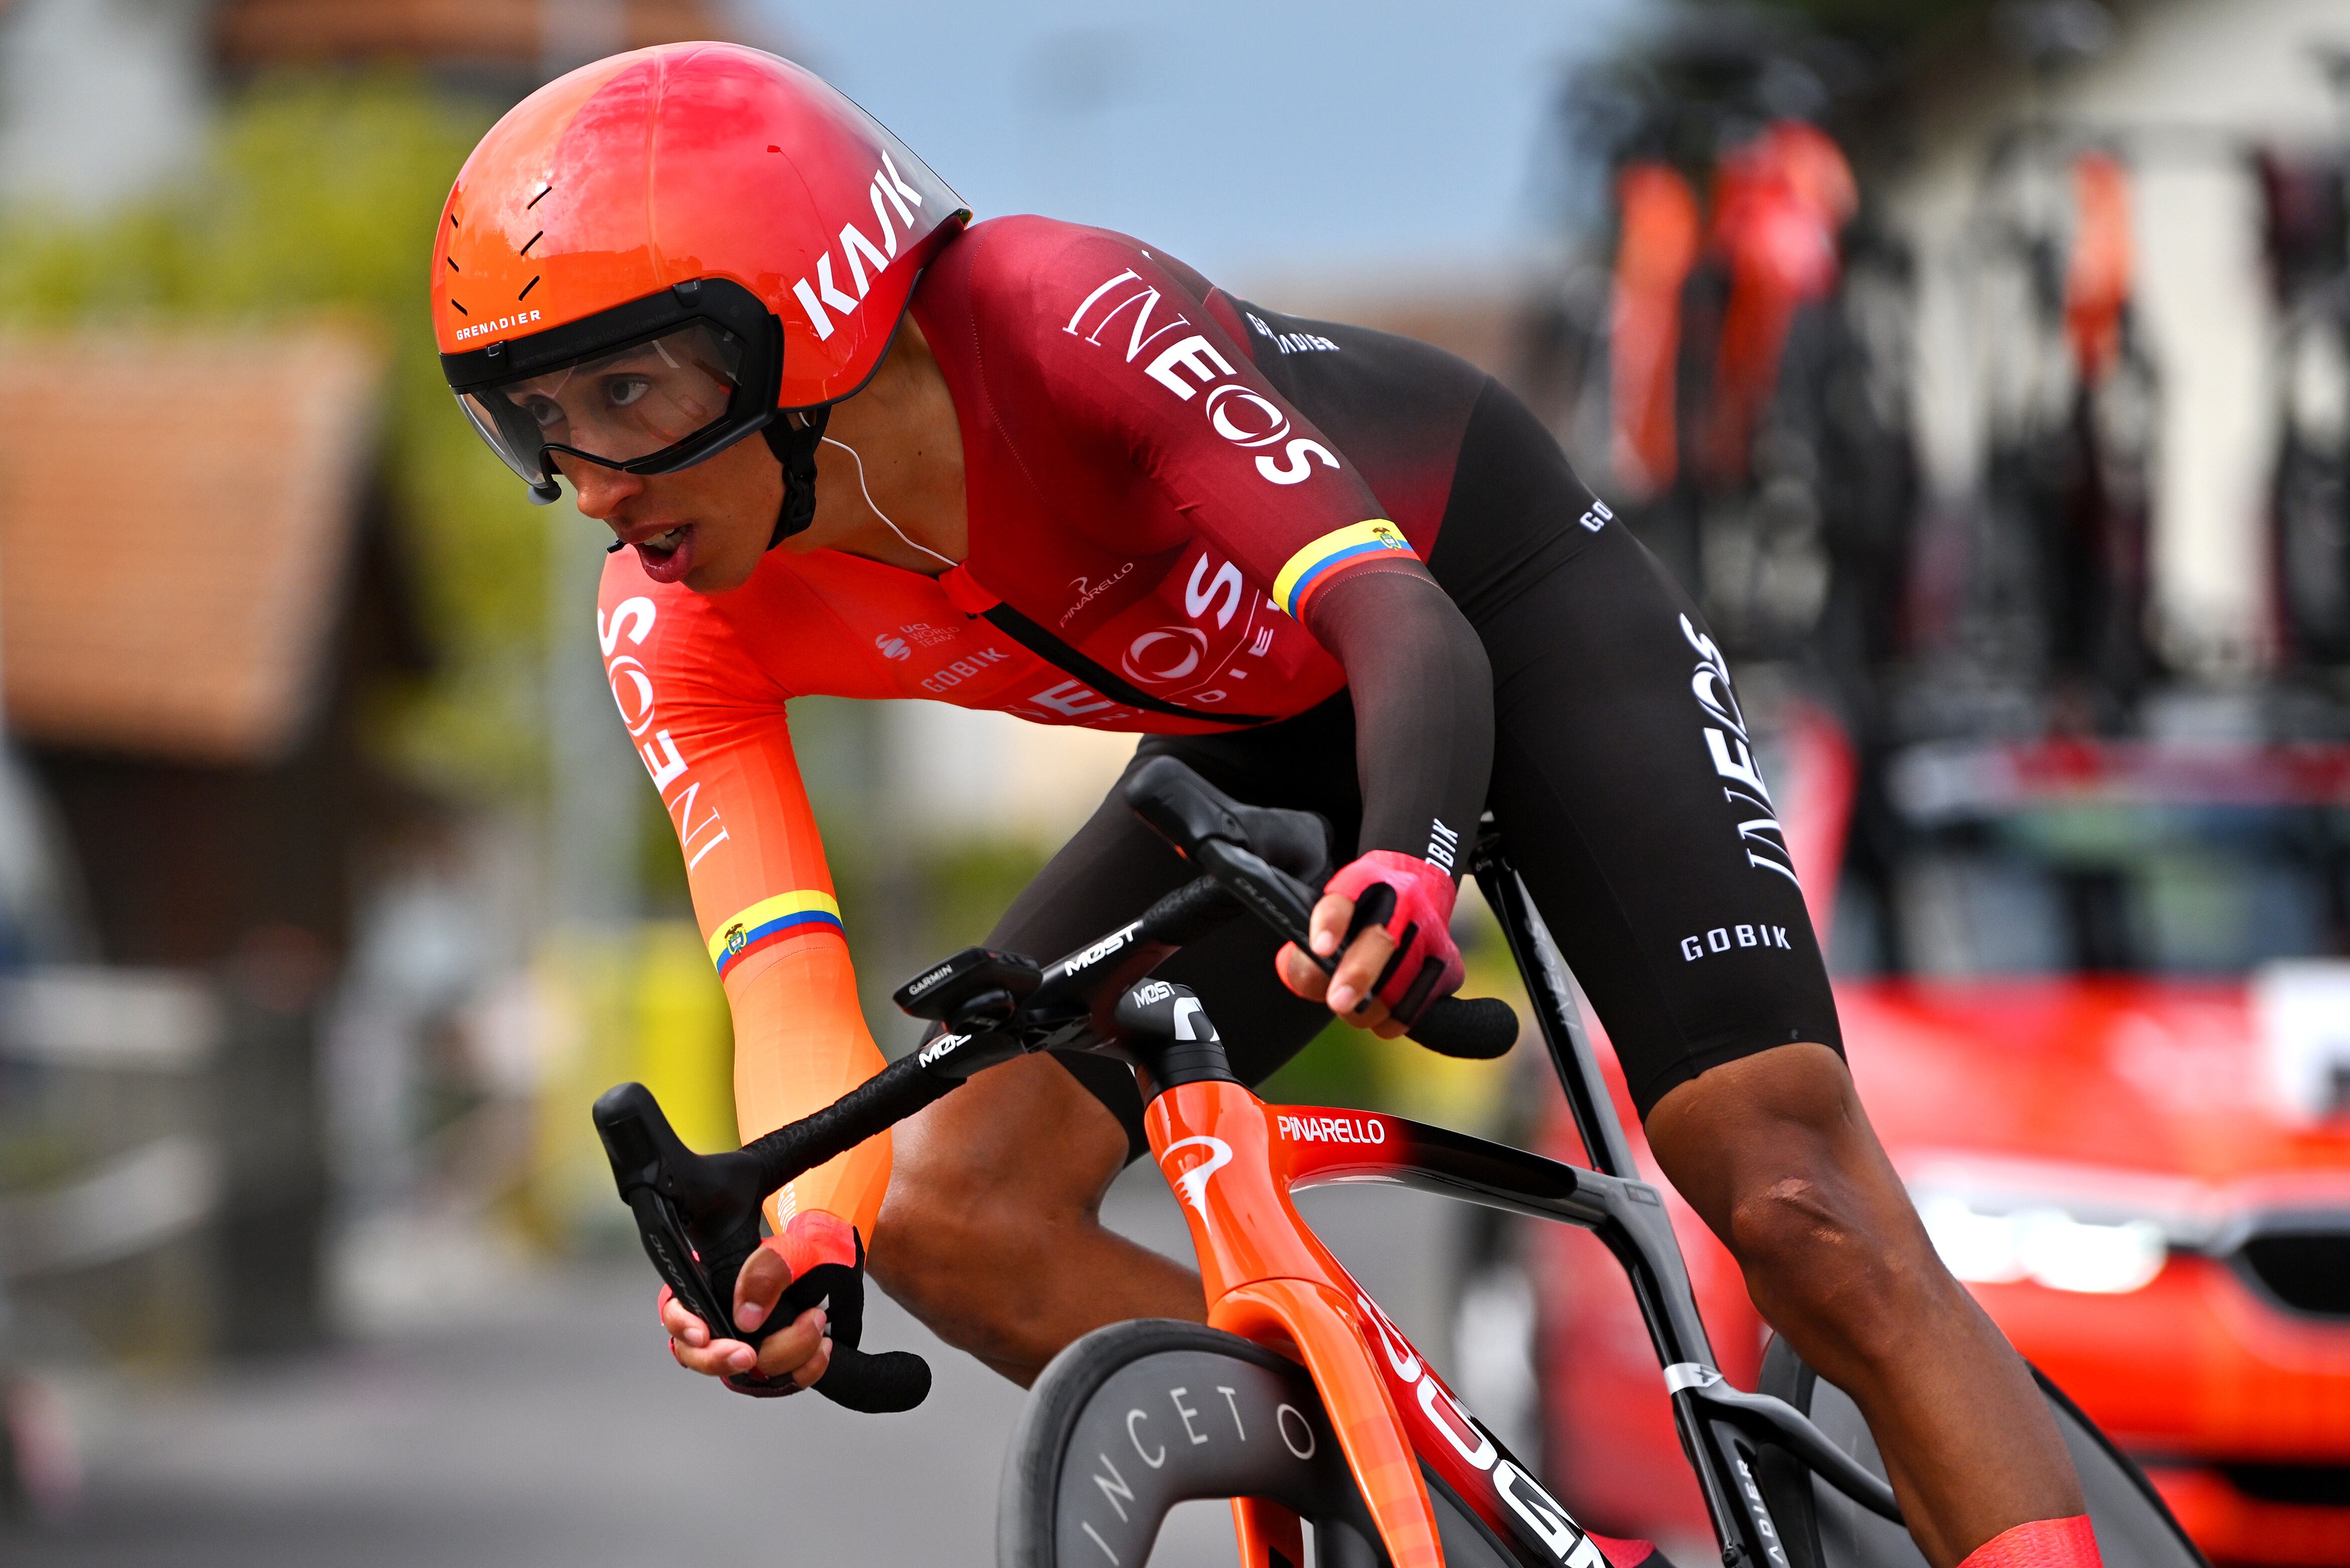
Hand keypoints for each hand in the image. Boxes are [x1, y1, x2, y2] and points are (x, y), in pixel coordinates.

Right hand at [656, 1212, 860, 1396]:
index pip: (674, 1310)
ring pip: (741, 1373)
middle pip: (697, 1353)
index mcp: (711, 1287)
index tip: (701, 1334)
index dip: (681, 1324)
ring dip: (779, 1358)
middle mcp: (721, 1320)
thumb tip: (745, 1317)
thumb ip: (764, 1272)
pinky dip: (804, 1371)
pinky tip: (822, 1349)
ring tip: (812, 1326)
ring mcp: (745, 1345)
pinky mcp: (773, 1365)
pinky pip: (779, 1383)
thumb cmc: (808, 1255)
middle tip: (748, 1354)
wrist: (841, 1269)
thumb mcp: (788, 1251)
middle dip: (719, 1359)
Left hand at [1275, 850, 1462, 1034]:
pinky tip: (1382, 1013)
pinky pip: (1419, 1005)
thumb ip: (1310, 949)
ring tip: (1352, 1008)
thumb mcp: (1331, 916)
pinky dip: (1394, 1018)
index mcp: (1361, 882)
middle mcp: (1401, 900)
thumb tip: (1311, 982)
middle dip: (1358, 974)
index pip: (1341, 900)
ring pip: (1400, 982)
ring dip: (1369, 1007)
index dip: (1331, 923)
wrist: (1420, 888)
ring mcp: (1430, 931)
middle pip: (1380, 940)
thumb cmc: (1362, 913)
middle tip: (1338, 1001)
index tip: (1320, 948)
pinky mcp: (1447, 963)